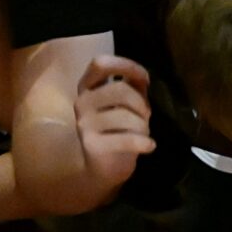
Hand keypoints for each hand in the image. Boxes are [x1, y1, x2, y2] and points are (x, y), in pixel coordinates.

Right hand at [74, 57, 156, 186]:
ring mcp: (84, 124)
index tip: (145, 79)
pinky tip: (150, 146)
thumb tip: (142, 76)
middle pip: (120, 90)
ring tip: (142, 134)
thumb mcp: (127, 103)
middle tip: (145, 118)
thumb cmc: (118, 130)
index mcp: (88, 87)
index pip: (100, 64)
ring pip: (126, 115)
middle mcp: (81, 102)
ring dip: (143, 126)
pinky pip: (128, 138)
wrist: (102, 168)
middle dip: (141, 104)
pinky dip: (144, 143)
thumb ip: (134, 86)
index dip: (125, 66)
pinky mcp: (92, 145)